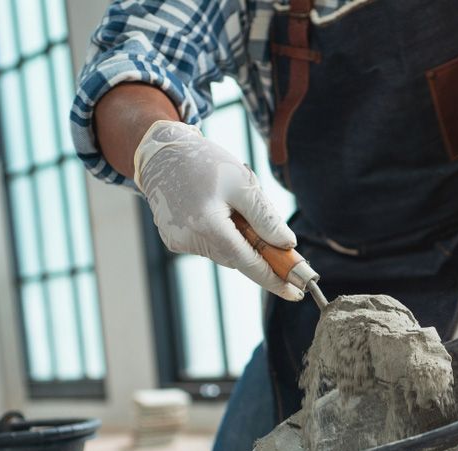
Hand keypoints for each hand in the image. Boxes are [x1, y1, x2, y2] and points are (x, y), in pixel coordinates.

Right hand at [134, 120, 303, 300]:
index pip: (248, 262)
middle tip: (279, 242)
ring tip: (233, 206)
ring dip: (240, 239)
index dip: (274, 278)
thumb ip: (265, 217)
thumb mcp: (242, 184)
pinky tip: (216, 209)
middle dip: (260, 253)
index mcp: (207, 225)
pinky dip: (222, 234)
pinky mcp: (174, 239)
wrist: (161, 152)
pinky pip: (210, 245)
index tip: (296, 292)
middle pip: (238, 258)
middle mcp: (189, 239)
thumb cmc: (204, 163)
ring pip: (225, 252)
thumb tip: (287, 244)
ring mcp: (179, 242)